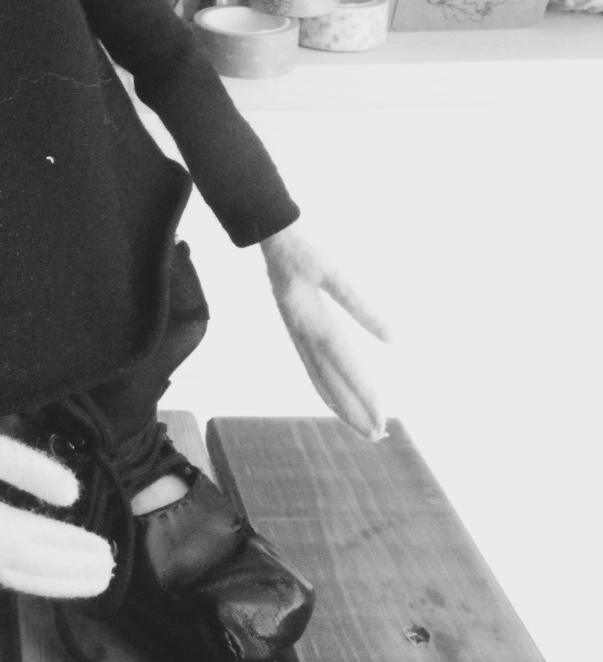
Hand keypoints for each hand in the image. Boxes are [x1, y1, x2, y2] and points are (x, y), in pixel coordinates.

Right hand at [0, 418, 113, 597]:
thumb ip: (32, 471)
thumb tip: (74, 494)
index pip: (46, 545)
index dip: (77, 549)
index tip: (108, 549)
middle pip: (41, 571)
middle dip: (77, 572)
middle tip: (112, 569)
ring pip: (29, 579)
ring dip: (63, 580)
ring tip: (95, 579)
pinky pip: (16, 575)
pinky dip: (42, 578)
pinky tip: (56, 574)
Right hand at [260, 220, 392, 440]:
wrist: (268, 227)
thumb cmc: (303, 244)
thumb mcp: (333, 268)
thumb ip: (360, 302)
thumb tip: (394, 337)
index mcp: (309, 318)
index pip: (343, 362)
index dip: (363, 389)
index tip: (384, 416)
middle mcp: (300, 330)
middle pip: (328, 378)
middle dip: (353, 407)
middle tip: (379, 434)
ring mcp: (295, 330)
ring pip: (318, 376)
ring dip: (340, 403)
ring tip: (362, 426)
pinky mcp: (296, 325)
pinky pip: (312, 366)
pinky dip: (325, 386)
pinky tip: (335, 394)